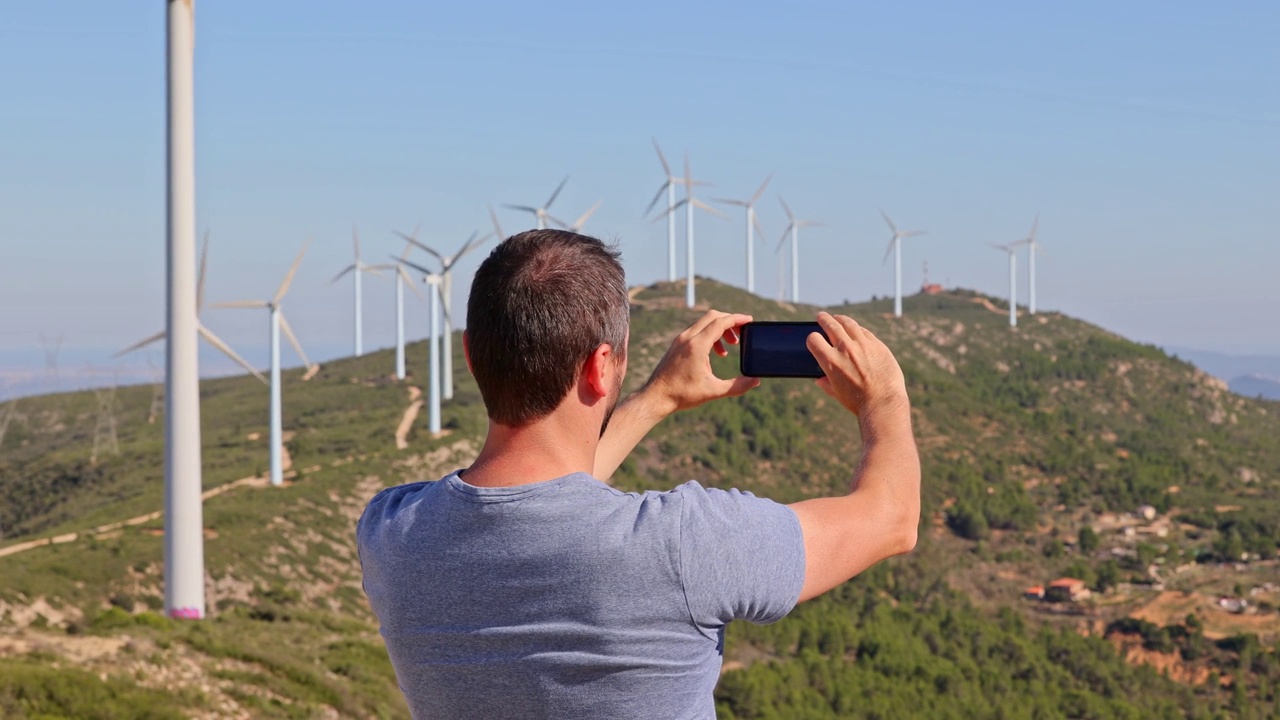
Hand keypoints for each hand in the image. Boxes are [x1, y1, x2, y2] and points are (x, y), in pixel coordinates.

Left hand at [642, 310, 760, 413]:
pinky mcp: (676, 344)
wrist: (656, 397)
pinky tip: (715, 352)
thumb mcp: (713, 391)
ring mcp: (680, 340)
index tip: (749, 320)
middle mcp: (687, 338)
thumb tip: (755, 381)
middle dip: (730, 321)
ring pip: (703, 323)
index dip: (737, 319)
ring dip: (719, 329)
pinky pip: (696, 331)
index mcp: (697, 346)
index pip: (720, 322)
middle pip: (712, 317)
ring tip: (730, 346)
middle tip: (741, 333)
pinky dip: (709, 335)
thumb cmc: (682, 394)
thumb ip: (737, 386)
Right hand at [806, 312, 907, 419]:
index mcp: (830, 361)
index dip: (812, 338)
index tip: (814, 339)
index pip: (814, 339)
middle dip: (824, 319)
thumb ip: (826, 383)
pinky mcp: (878, 345)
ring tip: (838, 318)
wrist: (883, 403)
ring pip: (848, 324)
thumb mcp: (837, 393)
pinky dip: (858, 329)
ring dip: (840, 319)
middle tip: (822, 317)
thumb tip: (819, 379)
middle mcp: (845, 349)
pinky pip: (865, 332)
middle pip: (830, 325)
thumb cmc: (858, 402)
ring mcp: (862, 345)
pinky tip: (856, 330)